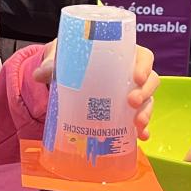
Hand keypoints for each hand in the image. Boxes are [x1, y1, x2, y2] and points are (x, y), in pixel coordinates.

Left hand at [33, 40, 159, 140]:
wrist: (64, 74)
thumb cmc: (70, 58)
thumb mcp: (61, 55)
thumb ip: (52, 63)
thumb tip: (39, 74)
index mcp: (121, 54)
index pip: (143, 56)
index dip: (144, 65)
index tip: (137, 76)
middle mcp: (130, 73)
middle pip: (150, 80)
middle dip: (145, 92)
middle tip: (131, 102)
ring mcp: (131, 92)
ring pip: (148, 100)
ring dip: (146, 112)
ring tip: (137, 124)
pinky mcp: (126, 111)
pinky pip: (140, 119)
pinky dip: (142, 129)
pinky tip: (141, 137)